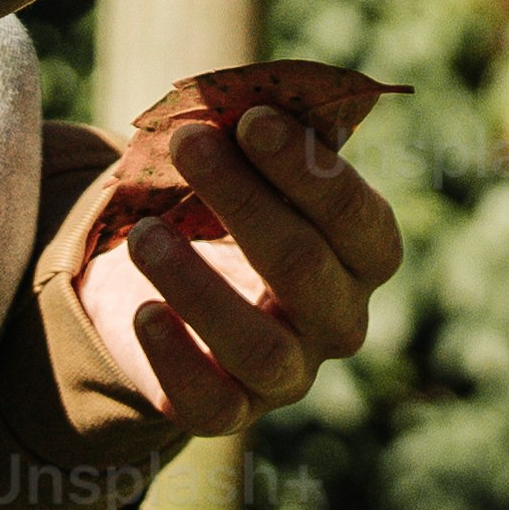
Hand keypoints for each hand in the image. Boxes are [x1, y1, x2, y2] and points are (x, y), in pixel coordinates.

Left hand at [35, 94, 401, 447]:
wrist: (184, 288)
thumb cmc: (234, 208)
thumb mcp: (255, 167)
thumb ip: (262, 136)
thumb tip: (237, 98)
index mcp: (365, 254)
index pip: (358, 217)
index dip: (307, 169)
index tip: (250, 118)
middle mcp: (341, 320)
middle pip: (303, 267)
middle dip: (242, 199)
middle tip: (187, 143)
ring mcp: (290, 374)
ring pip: (260, 346)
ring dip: (199, 285)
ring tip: (143, 234)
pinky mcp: (231, 412)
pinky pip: (211, 406)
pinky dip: (176, 361)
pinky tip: (143, 313)